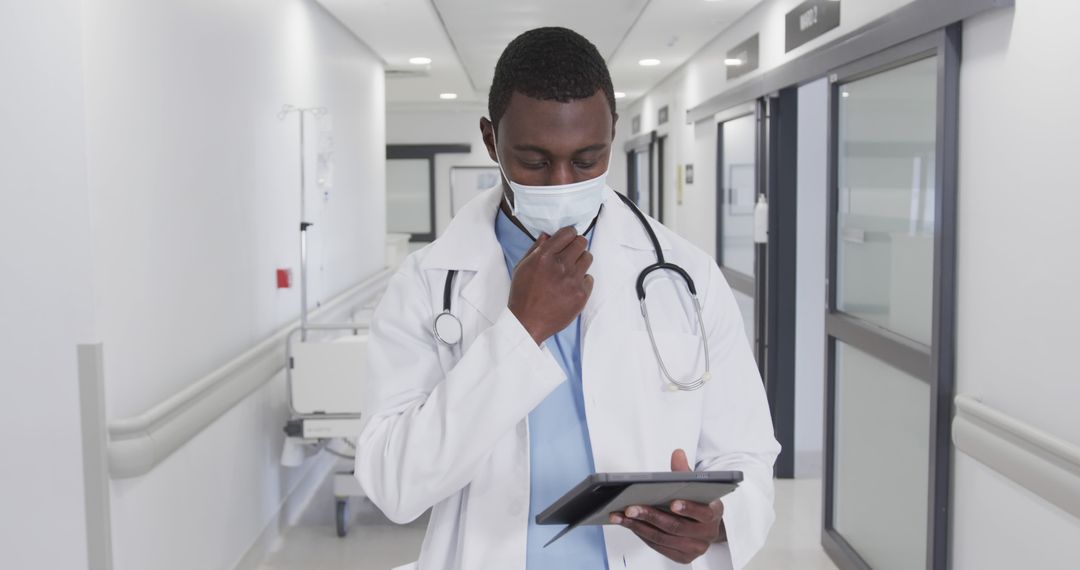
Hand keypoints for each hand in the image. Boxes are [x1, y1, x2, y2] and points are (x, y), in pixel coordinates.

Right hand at [508, 226, 593, 343]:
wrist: (527, 323)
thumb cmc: (523, 295)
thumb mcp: (522, 267)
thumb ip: (535, 249)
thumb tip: (547, 235)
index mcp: (544, 256)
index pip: (567, 233)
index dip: (569, 234)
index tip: (568, 239)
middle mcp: (560, 266)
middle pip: (581, 242)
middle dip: (576, 245)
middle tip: (571, 254)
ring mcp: (572, 280)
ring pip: (588, 258)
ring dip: (580, 261)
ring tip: (570, 271)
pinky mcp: (581, 294)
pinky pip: (589, 278)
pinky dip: (582, 281)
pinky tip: (570, 287)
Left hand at [608, 449, 726, 563]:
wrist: (706, 526)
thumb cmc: (699, 502)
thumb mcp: (696, 485)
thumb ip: (685, 471)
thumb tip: (677, 453)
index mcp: (714, 513)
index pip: (703, 513)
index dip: (688, 508)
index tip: (672, 503)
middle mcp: (707, 534)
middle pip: (676, 527)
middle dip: (651, 516)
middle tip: (631, 508)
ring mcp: (694, 548)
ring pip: (663, 538)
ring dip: (639, 527)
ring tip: (621, 516)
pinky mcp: (682, 556)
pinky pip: (658, 546)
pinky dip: (642, 534)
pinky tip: (629, 524)